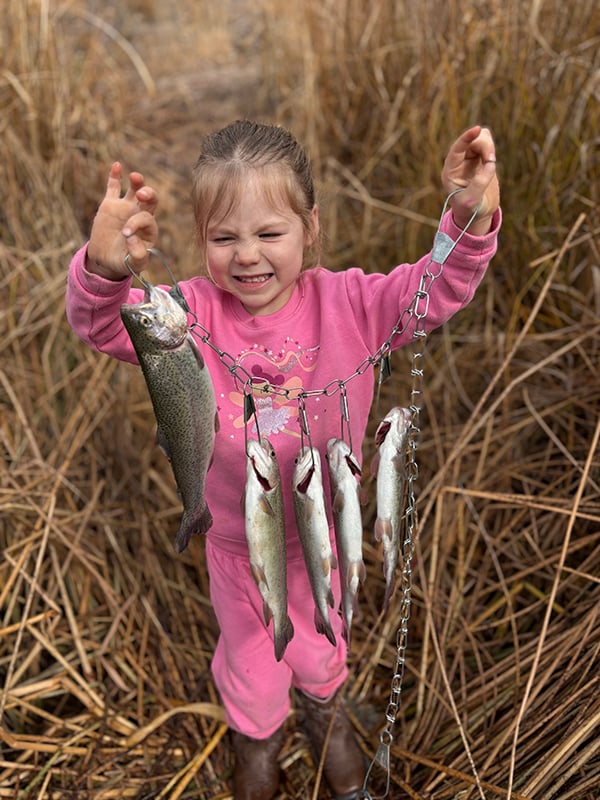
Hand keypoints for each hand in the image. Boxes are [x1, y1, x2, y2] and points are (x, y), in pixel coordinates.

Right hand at [86, 162, 158, 279]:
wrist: (106, 260)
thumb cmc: (124, 262)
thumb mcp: (133, 264)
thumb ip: (138, 256)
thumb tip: (133, 240)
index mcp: (149, 229)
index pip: (147, 219)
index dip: (137, 223)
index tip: (126, 234)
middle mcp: (140, 215)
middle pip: (150, 200)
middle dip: (148, 194)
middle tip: (142, 195)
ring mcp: (126, 208)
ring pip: (135, 189)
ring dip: (137, 182)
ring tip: (135, 176)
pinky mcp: (111, 204)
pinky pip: (114, 187)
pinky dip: (115, 176)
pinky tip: (117, 165)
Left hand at [441, 126, 499, 234]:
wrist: (476, 214)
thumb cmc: (469, 209)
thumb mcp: (471, 200)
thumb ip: (480, 183)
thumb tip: (490, 163)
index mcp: (450, 171)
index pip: (456, 149)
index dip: (466, 138)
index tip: (477, 129)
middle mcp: (458, 163)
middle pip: (471, 141)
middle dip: (484, 146)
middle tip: (491, 160)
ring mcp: (470, 159)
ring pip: (480, 139)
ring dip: (488, 147)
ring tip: (491, 162)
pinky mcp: (481, 159)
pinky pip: (487, 144)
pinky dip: (491, 148)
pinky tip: (491, 160)